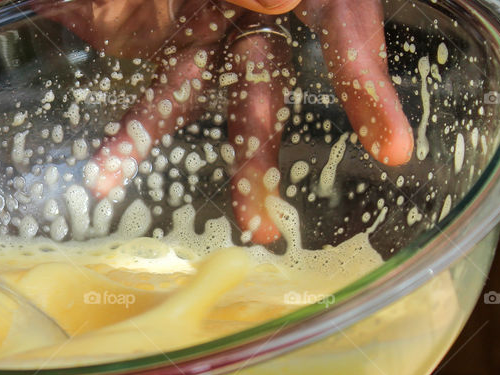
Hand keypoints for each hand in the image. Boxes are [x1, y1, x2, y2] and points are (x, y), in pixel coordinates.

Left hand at [44, 0, 412, 243]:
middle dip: (259, 156)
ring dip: (190, 155)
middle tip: (260, 226)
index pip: (344, 29)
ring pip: (202, 96)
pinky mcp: (162, 36)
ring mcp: (206, 24)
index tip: (391, 149)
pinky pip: (154, 92)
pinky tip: (108, 173)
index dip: (365, 88)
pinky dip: (131, 135)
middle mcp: (257, 7)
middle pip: (265, 88)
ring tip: (194, 218)